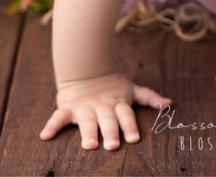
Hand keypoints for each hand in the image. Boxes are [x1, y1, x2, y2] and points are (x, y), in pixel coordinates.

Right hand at [39, 72, 171, 149]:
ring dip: (88, 132)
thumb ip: (149, 97)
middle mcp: (102, 106)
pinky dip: (52, 126)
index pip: (126, 115)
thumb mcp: (132, 90)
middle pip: (107, 120)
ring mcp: (84, 107)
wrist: (86, 71)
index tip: (134, 138)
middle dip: (111, 131)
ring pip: (87, 120)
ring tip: (89, 144)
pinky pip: (58, 117)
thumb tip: (170, 103)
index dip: (130, 126)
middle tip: (113, 145)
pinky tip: (45, 136)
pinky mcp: (68, 108)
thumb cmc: (113, 86)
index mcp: (117, 103)